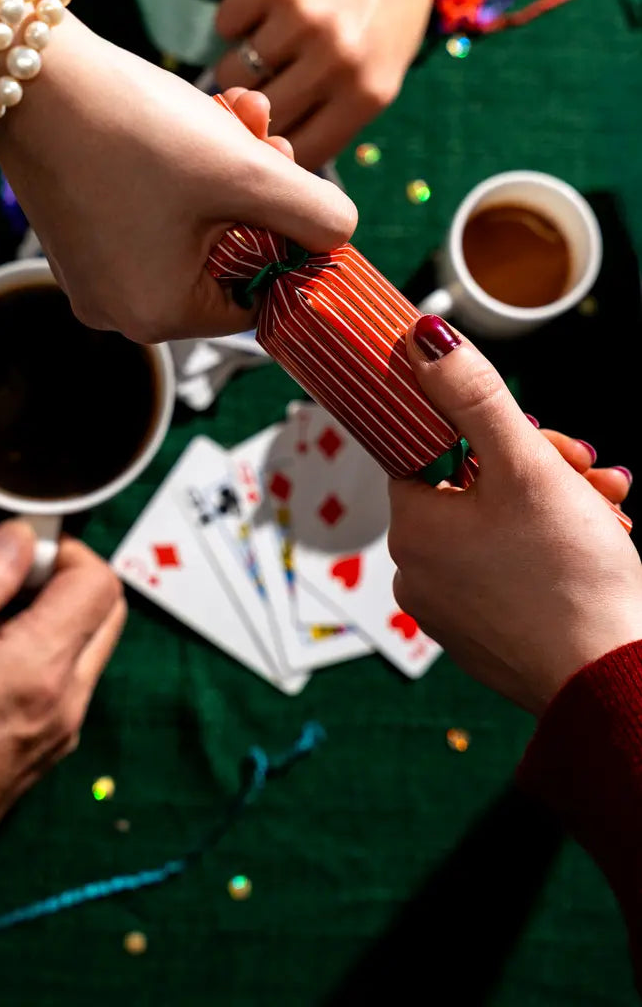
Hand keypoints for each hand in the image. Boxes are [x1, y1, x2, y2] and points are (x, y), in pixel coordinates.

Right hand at [0, 17, 355, 342]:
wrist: (27, 67)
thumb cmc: (135, 127)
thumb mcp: (246, 171)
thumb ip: (314, 213)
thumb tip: (342, 235)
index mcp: (157, 315)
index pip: (256, 296)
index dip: (288, 239)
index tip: (298, 183)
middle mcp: (117, 309)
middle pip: (225, 257)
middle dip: (257, 190)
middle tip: (268, 131)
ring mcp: (92, 272)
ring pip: (194, 227)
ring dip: (227, 167)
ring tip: (236, 108)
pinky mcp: (77, 232)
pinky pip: (152, 213)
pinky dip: (184, 169)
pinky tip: (197, 115)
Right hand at [0, 522, 124, 892]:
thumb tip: (17, 538)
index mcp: (39, 670)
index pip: (98, 582)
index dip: (63, 552)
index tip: (16, 555)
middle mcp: (68, 700)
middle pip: (107, 610)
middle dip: (67, 580)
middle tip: (3, 585)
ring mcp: (65, 727)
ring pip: (90, 645)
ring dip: (54, 618)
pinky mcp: (52, 745)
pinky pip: (69, 680)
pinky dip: (44, 654)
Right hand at [215, 0, 463, 169]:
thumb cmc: (385, 8)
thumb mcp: (378, 74)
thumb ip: (331, 119)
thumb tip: (267, 162)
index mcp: (366, 96)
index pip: (294, 156)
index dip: (269, 153)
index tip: (260, 141)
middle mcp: (336, 60)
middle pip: (256, 118)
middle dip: (246, 110)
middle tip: (251, 92)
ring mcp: (303, 18)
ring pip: (233, 71)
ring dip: (238, 63)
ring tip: (263, 45)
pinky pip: (226, 24)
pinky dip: (236, 21)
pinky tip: (263, 8)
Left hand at [388, 316, 641, 714]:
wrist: (607, 680)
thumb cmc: (566, 575)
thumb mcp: (523, 465)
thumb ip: (474, 397)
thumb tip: (425, 339)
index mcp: (412, 527)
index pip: (432, 451)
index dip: (489, 433)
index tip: (536, 434)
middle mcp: (417, 573)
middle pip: (475, 487)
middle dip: (538, 468)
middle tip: (587, 471)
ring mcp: (451, 610)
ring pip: (502, 527)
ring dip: (558, 506)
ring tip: (607, 511)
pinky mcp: (486, 637)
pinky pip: (512, 572)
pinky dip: (552, 552)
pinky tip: (598, 549)